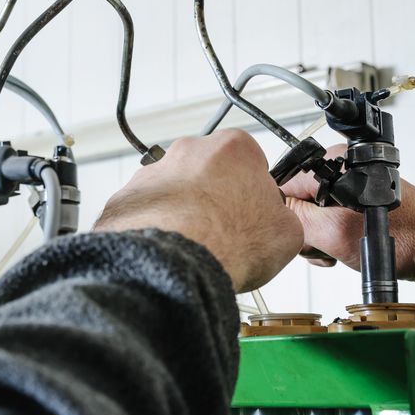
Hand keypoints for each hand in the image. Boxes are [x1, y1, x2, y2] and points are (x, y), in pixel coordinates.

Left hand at [94, 129, 303, 291]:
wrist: (176, 265)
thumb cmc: (225, 243)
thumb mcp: (287, 233)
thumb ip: (283, 217)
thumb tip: (277, 224)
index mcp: (233, 148)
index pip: (251, 163)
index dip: (254, 192)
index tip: (254, 212)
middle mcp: (189, 151)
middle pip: (210, 173)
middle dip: (217, 198)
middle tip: (226, 231)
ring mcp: (155, 172)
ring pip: (177, 191)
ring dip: (186, 212)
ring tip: (198, 246)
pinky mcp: (128, 197)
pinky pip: (149, 211)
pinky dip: (158, 227)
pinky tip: (172, 249)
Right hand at [282, 144, 414, 297]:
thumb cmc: (408, 239)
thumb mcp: (335, 233)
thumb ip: (296, 220)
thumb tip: (272, 213)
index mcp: (335, 164)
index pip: (285, 186)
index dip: (288, 217)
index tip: (302, 237)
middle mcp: (343, 170)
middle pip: (298, 202)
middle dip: (306, 232)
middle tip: (325, 248)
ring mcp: (353, 188)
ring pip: (314, 216)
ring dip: (320, 240)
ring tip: (340, 251)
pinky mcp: (362, 205)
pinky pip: (332, 221)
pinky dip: (334, 240)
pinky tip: (348, 252)